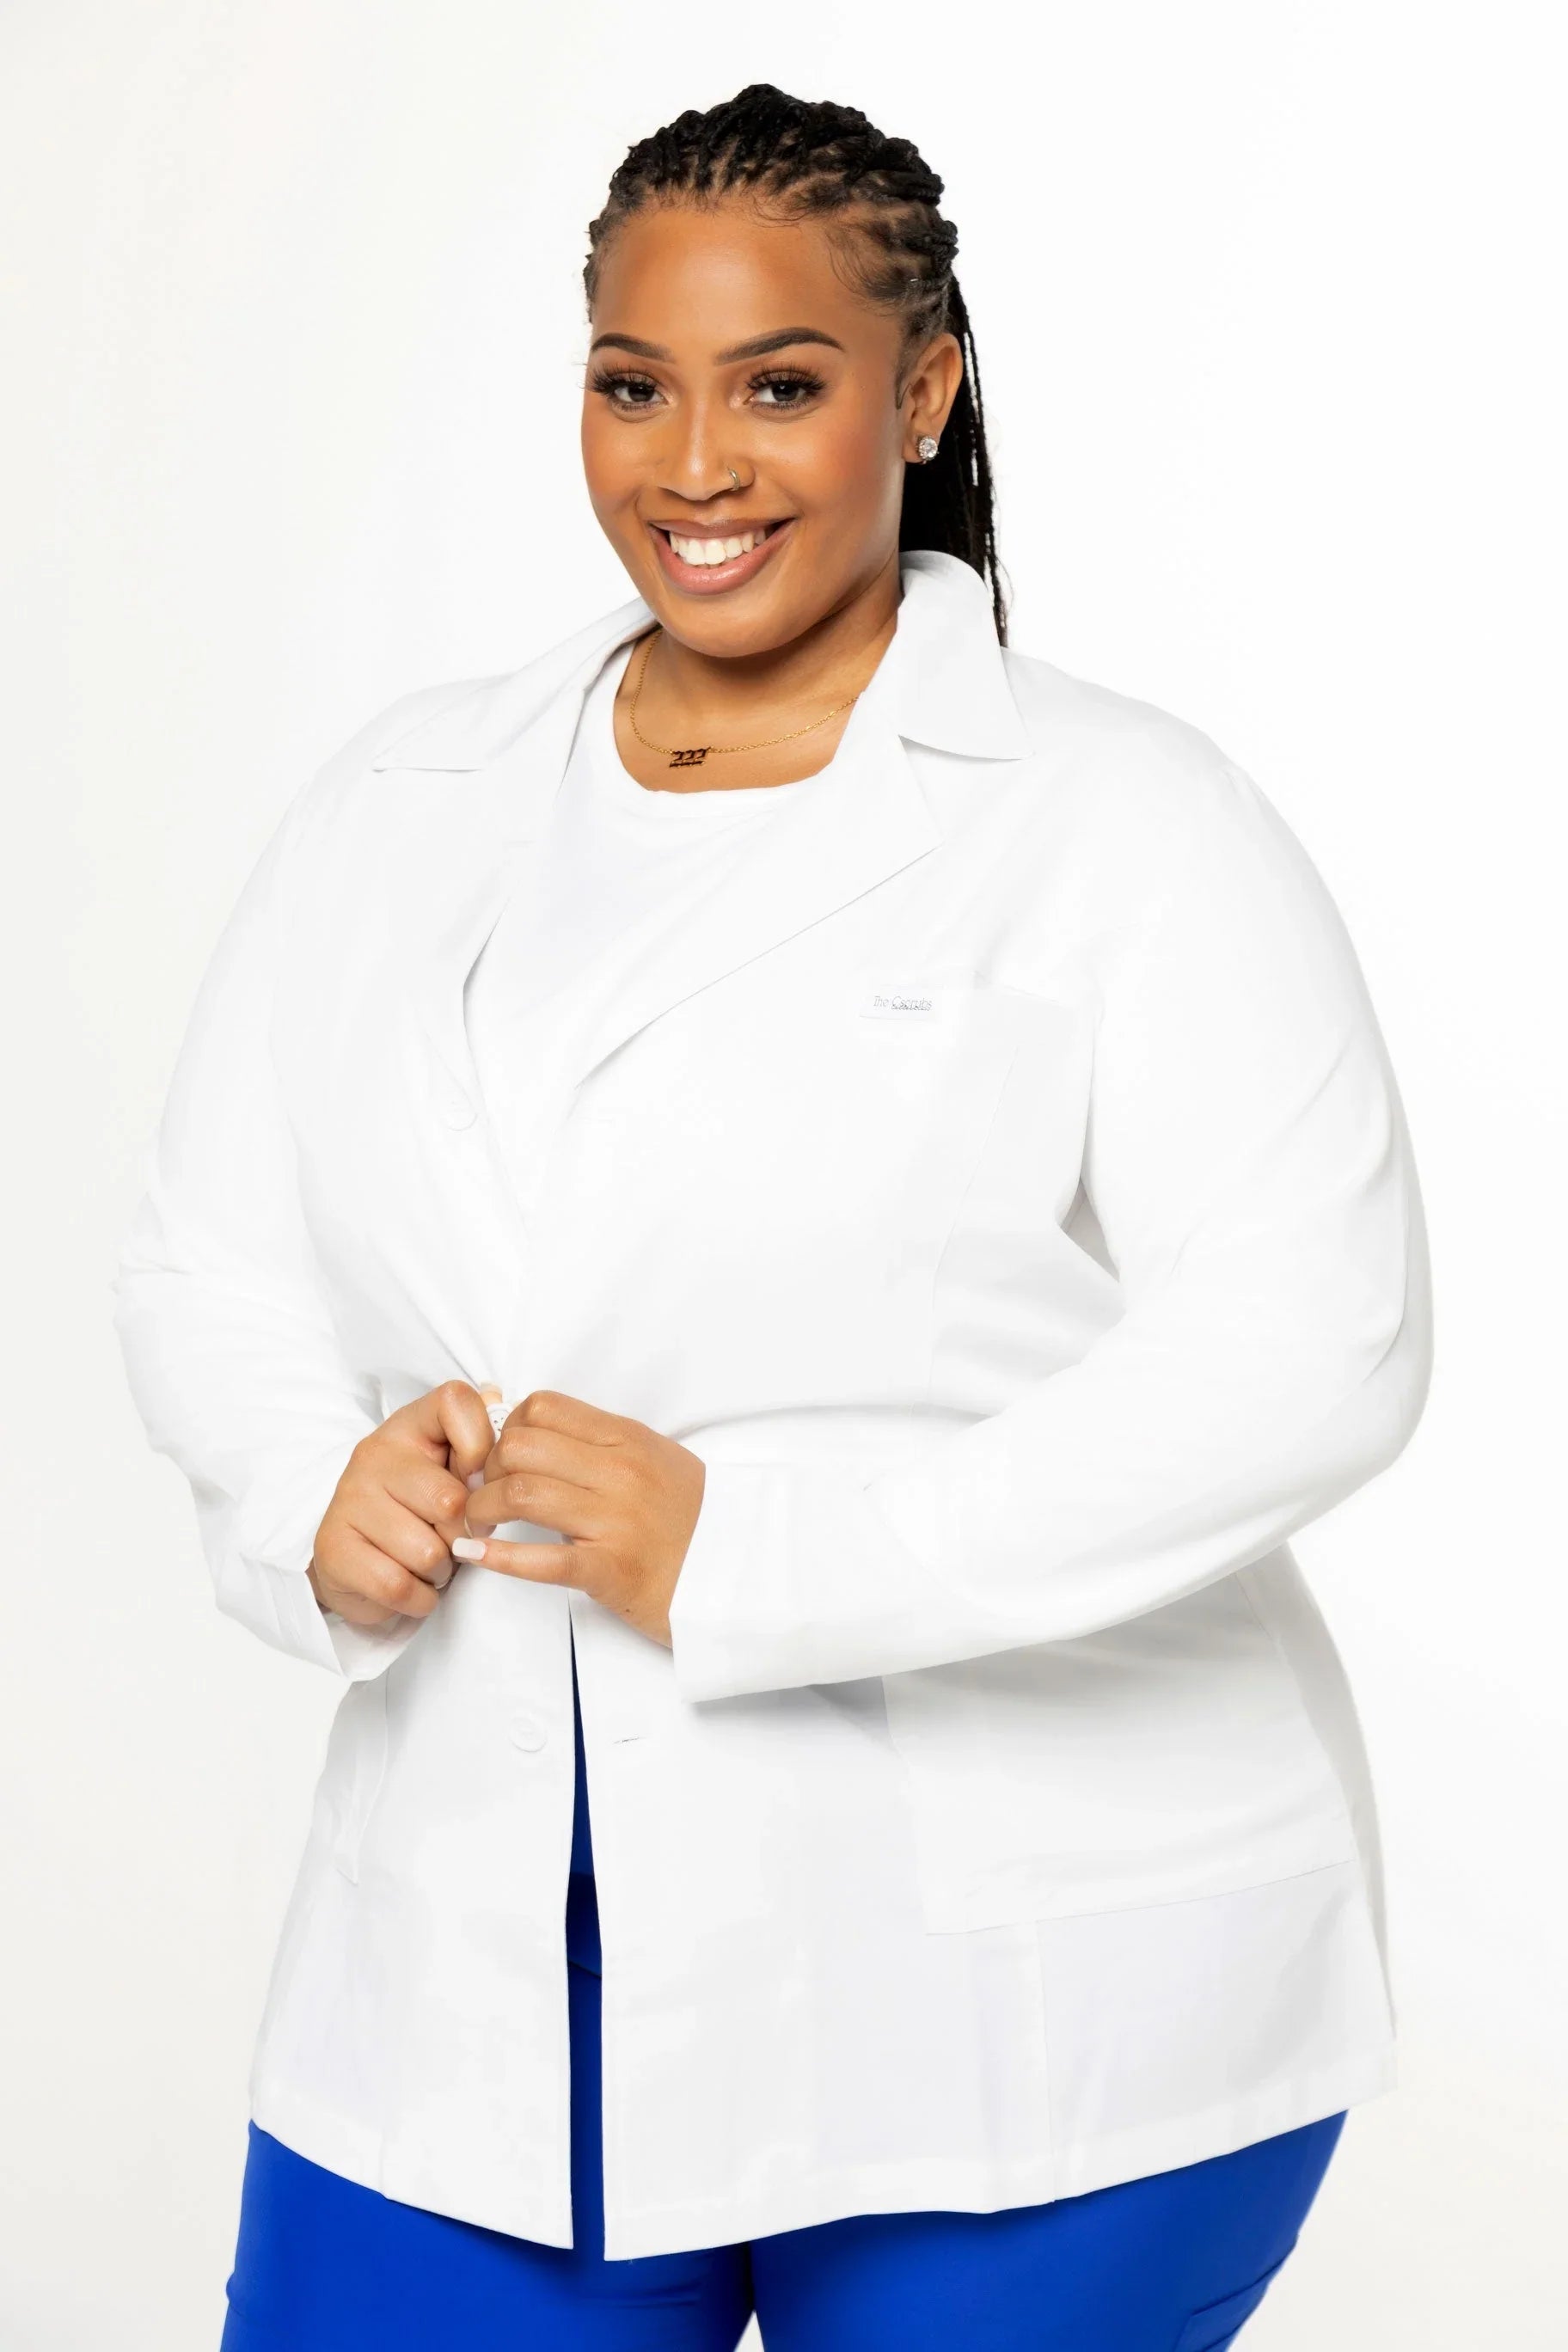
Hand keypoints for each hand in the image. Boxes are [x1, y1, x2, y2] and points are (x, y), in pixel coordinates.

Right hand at [306, 1380, 496, 1630]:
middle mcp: (373, 1454)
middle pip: (451, 1501)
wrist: (354, 1563)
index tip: (476, 1481)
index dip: (483, 1447)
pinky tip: (411, 1586)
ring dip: (440, 1572)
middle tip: (452, 1539)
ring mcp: (348, 1500)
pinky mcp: (332, 1550)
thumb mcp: (450, 1471)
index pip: (456, 1402)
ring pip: (428, 1552)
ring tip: (428, 1563)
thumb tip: (496, 1397)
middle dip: (463, 1535)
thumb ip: (478, 1442)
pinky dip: (419, 1598)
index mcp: (408, 1426)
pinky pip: (400, 1586)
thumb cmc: (417, 1513)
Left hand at [455, 1390, 706, 1649]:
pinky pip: (541, 1559)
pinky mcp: (611, 1569)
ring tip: (479, 1525)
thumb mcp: (658, 1460)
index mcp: (629, 1439)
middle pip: (520, 1446)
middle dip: (487, 1470)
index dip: (506, 1429)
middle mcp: (620, 1472)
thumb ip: (604, 1446)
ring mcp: (616, 1520)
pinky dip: (499, 1558)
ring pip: (521, 1493)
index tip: (501, 1456)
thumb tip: (541, 1434)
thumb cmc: (695, 1520)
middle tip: (484, 1493)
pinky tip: (476, 1556)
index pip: (543, 1408)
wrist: (743, 1575)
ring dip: (483, 1509)